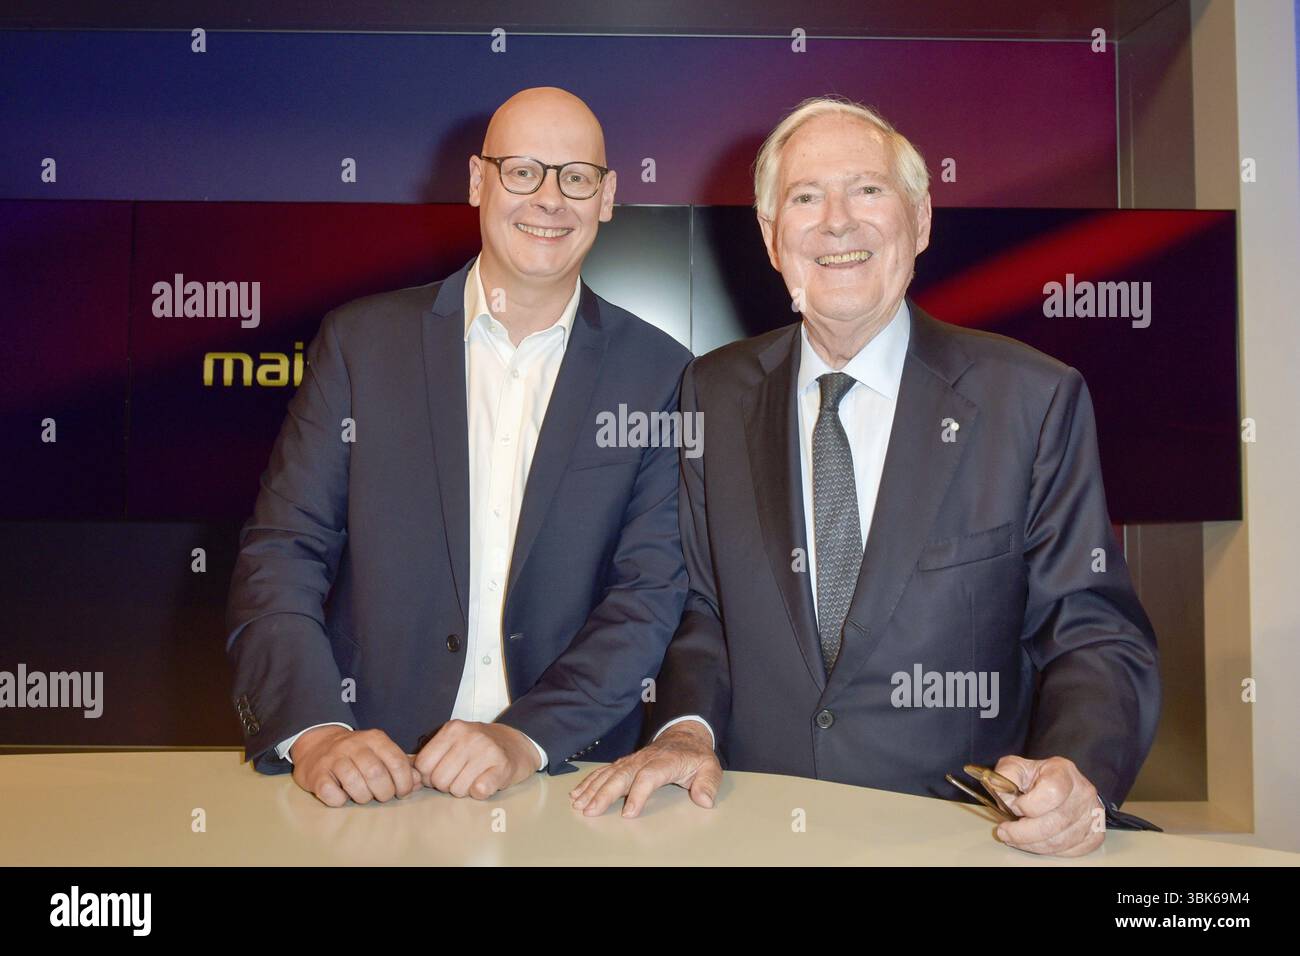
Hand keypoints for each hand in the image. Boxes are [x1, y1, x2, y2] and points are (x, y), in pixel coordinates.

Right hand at [290, 726, 420, 806]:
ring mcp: (333, 759)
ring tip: (363, 796)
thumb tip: (417, 782)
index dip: (404, 782)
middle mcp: (353, 745)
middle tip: (383, 796)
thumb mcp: (380, 752)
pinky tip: (342, 795)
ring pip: (355, 785)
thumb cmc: (356, 753)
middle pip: (377, 774)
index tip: (402, 792)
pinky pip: (332, 794)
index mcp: (374, 738)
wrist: (316, 744)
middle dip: (385, 792)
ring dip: (364, 797)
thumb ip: (400, 766)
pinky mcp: (316, 775)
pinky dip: (340, 800)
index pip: (397, 762)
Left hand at [412, 720, 539, 798]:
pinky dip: (480, 793)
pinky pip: (478, 791)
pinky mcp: (502, 766)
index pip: (423, 765)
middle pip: (439, 780)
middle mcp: (469, 736)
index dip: (429, 776)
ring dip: (464, 790)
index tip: (443, 772)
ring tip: (475, 777)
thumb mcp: (454, 740)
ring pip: (457, 789)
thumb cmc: (479, 746)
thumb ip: (431, 754)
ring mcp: (487, 750)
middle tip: (462, 776)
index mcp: (452, 729)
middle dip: (447, 785)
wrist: (517, 743)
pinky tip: (486, 782)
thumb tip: (408, 776)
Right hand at [569, 721, 721, 817]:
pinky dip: (589, 782)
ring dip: (592, 788)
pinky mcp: (625, 763)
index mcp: (665, 761)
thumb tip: (705, 800)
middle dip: (604, 793)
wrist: (685, 735)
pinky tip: (578, 792)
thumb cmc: (696, 756)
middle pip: (621, 775)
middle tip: (590, 810)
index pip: (648, 776)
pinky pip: (604, 771)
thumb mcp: (710, 767)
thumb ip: (708, 783)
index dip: (638, 794)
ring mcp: (632, 760)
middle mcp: (644, 759)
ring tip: (579, 803)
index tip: (628, 813)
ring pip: (609, 773)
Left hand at [991, 754, 1105, 856]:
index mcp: (1063, 771)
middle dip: (1023, 833)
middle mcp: (1083, 791)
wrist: (1061, 783)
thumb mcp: (1016, 767)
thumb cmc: (1036, 777)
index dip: (1028, 805)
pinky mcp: (1096, 833)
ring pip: (1061, 841)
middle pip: (1054, 823)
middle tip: (1005, 832)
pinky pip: (1071, 851)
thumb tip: (1002, 796)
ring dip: (1032, 845)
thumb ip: (1005, 776)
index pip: (1051, 792)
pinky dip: (1049, 851)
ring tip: (1016, 838)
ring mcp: (1092, 814)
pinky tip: (1036, 842)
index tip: (1013, 807)